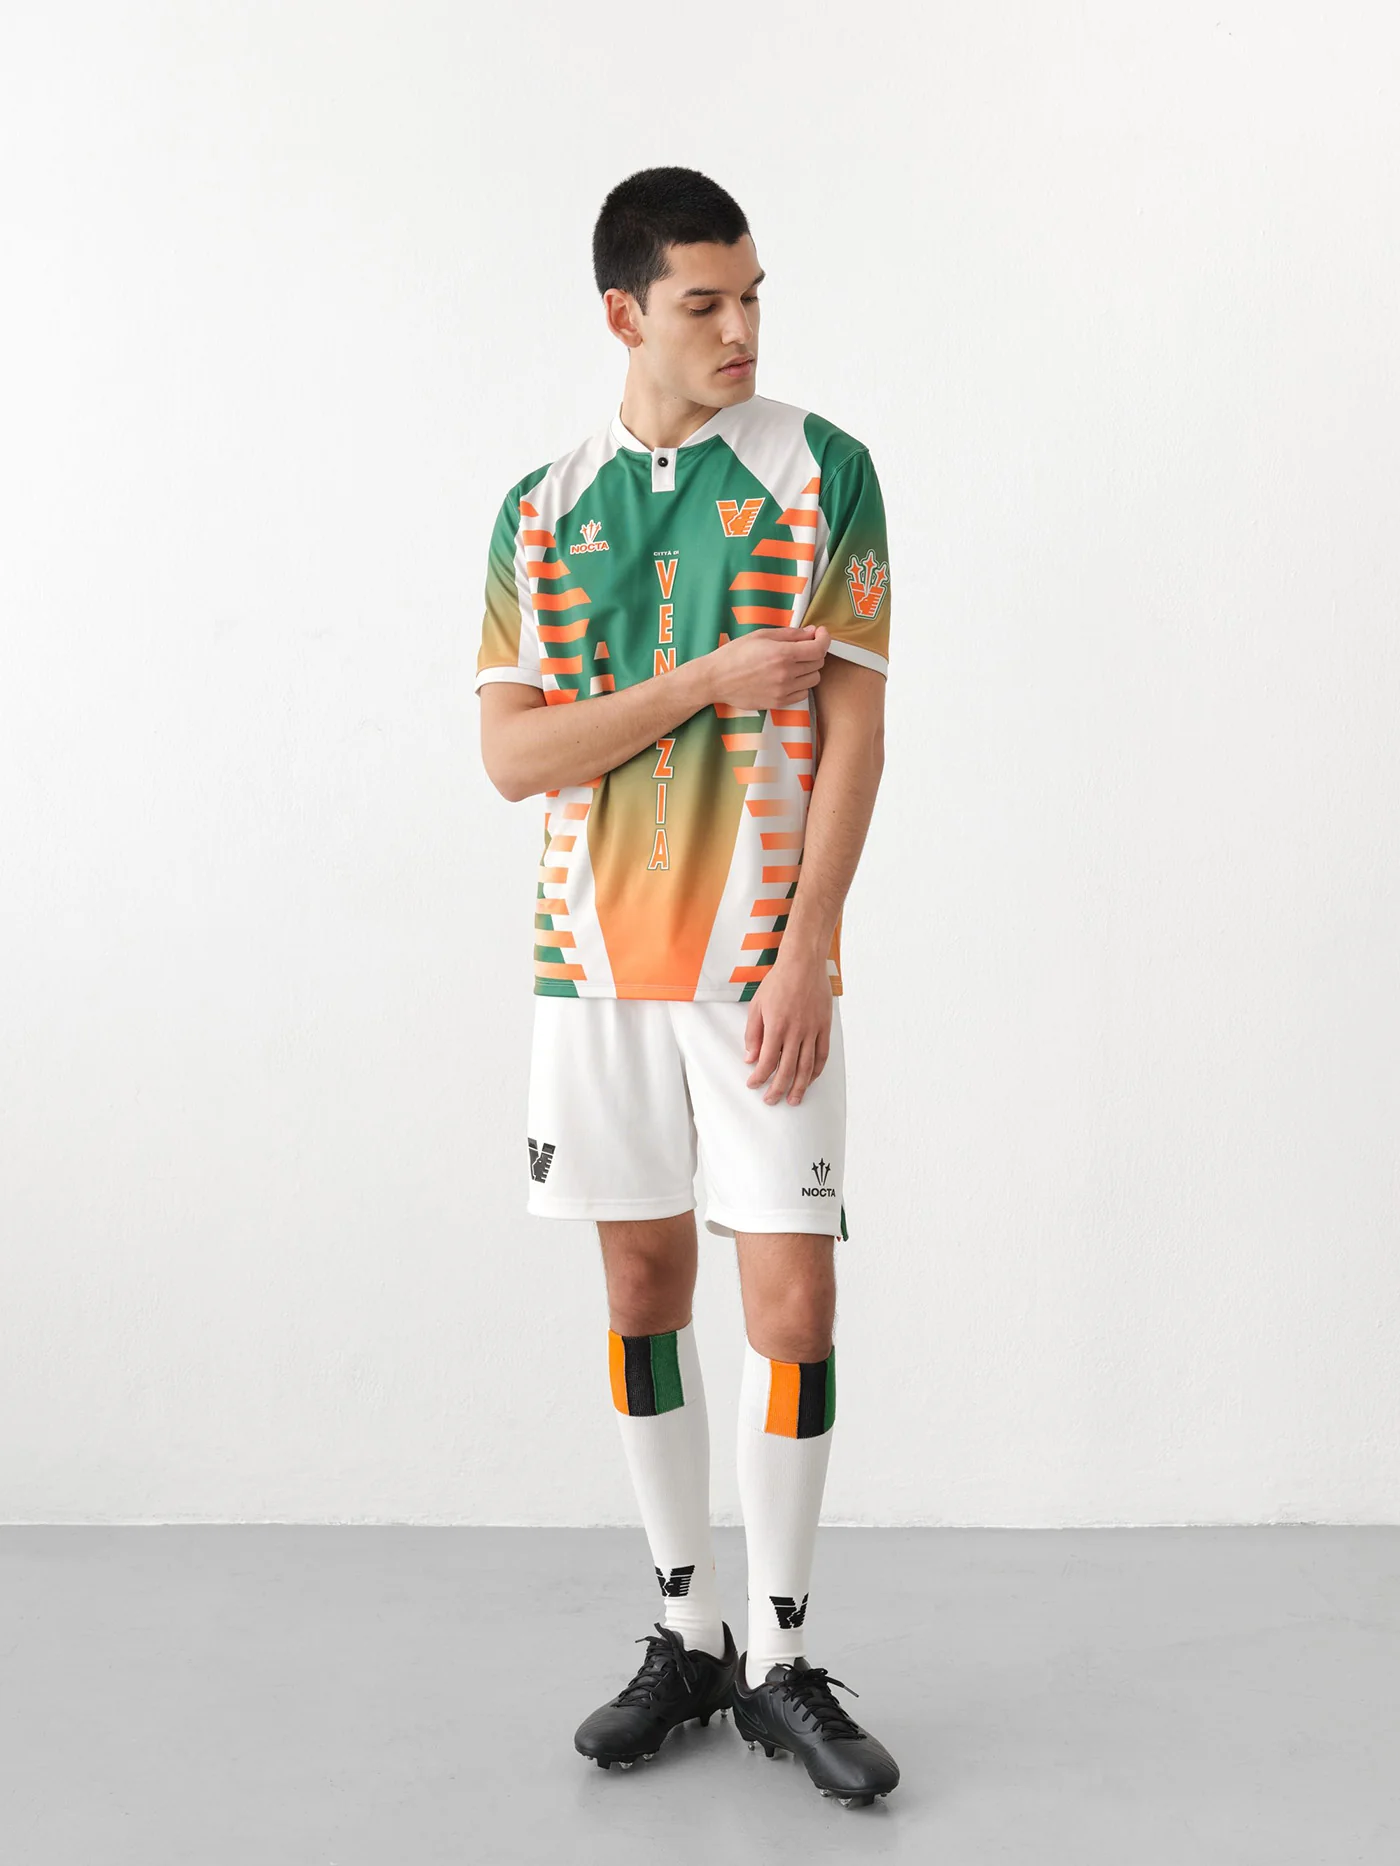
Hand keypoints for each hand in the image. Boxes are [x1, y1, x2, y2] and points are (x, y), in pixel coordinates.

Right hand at [705, 624, 828, 712]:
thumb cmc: (735, 654)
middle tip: (804, 646)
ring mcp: (783, 690)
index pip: (818, 648)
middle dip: (815, 652)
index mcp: (782, 654)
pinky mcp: (779, 702)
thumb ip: (790, 634)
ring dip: (809, 669)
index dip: (824, 639)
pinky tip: (789, 677)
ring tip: (795, 663)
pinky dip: (801, 684)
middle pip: (818, 663)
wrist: (716, 679)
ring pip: (814, 679)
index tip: (820, 634)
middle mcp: (786, 673)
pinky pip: (803, 693)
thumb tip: (812, 633)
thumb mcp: (761, 635)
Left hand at [742, 950, 832, 1104]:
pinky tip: (811, 1079)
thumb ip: (753, 1034)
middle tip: (771, 1101)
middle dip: (778, 1089)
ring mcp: (812, 1030)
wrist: (803, 964)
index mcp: (776, 1027)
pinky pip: (822, 1054)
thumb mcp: (757, 1006)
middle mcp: (796, 1032)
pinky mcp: (824, 1027)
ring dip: (800, 1086)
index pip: (767, 1061)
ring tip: (793, 1100)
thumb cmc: (778, 982)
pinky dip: (817, 1070)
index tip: (753, 1085)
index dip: (759, 1077)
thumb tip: (750, 1058)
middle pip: (788, 1069)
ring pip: (807, 1066)